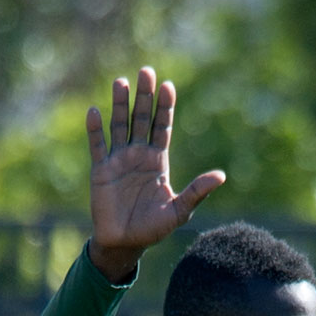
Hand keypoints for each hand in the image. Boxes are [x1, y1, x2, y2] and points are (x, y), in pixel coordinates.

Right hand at [85, 66, 225, 279]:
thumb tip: (221, 176)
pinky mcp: (100, 171)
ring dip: (120, 104)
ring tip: (121, 82)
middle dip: (145, 96)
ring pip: (119, 126)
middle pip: (142, 119)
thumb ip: (197, 191)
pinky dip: (94, 130)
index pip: (162, 127)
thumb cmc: (153, 229)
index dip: (166, 107)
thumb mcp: (179, 211)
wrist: (125, 244)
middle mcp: (138, 155)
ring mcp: (118, 161)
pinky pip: (97, 146)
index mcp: (158, 161)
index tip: (168, 86)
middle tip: (146, 71)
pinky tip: (94, 111)